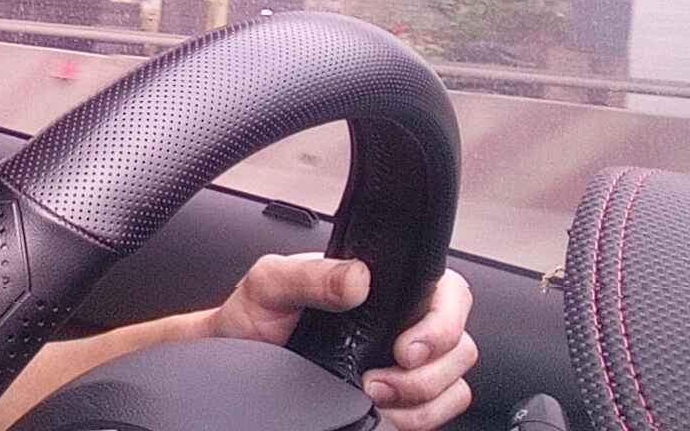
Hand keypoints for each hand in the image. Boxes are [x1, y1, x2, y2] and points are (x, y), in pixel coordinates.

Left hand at [207, 253, 476, 430]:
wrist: (233, 357)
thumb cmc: (253, 315)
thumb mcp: (270, 283)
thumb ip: (313, 275)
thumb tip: (359, 279)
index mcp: (384, 287)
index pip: (448, 293)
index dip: (443, 323)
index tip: (407, 347)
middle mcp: (401, 323)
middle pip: (460, 347)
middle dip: (428, 372)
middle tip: (378, 381)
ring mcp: (401, 364)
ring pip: (453, 385)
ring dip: (421, 400)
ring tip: (371, 395)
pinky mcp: (398, 399)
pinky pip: (434, 414)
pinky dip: (417, 418)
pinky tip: (380, 413)